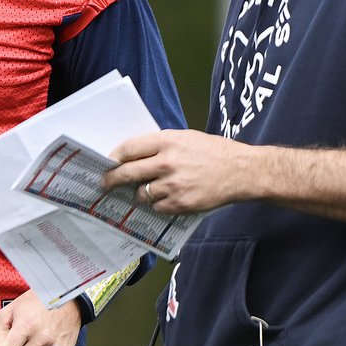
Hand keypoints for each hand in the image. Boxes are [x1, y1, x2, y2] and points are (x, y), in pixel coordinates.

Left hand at [103, 129, 247, 213]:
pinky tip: (168, 197)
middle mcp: (167, 162)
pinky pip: (157, 207)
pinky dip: (158, 204)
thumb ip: (161, 145)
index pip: (128, 149)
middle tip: (105, 183)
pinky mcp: (181, 204)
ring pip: (141, 194)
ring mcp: (173, 185)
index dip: (113, 157)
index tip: (108, 162)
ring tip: (149, 189)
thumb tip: (135, 154)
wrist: (241, 171)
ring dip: (141, 193)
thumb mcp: (186, 138)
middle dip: (112, 180)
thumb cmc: (215, 152)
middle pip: (127, 173)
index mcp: (167, 141)